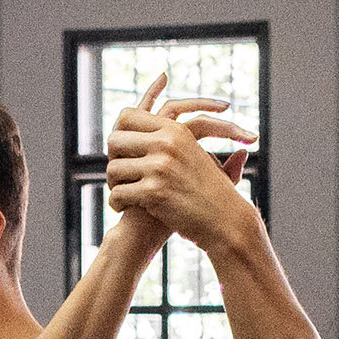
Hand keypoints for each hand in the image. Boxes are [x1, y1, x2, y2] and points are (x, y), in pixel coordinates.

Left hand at [106, 72, 261, 252]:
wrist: (225, 221)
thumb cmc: (210, 192)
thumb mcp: (196, 156)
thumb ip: (172, 143)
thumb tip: (148, 131)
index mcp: (174, 130)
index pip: (128, 116)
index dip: (120, 133)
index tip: (122, 152)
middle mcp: (166, 143)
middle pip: (115, 140)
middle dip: (113, 159)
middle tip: (119, 175)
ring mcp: (160, 167)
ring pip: (113, 169)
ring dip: (114, 184)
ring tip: (122, 194)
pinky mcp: (154, 191)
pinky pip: (118, 194)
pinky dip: (116, 203)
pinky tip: (122, 208)